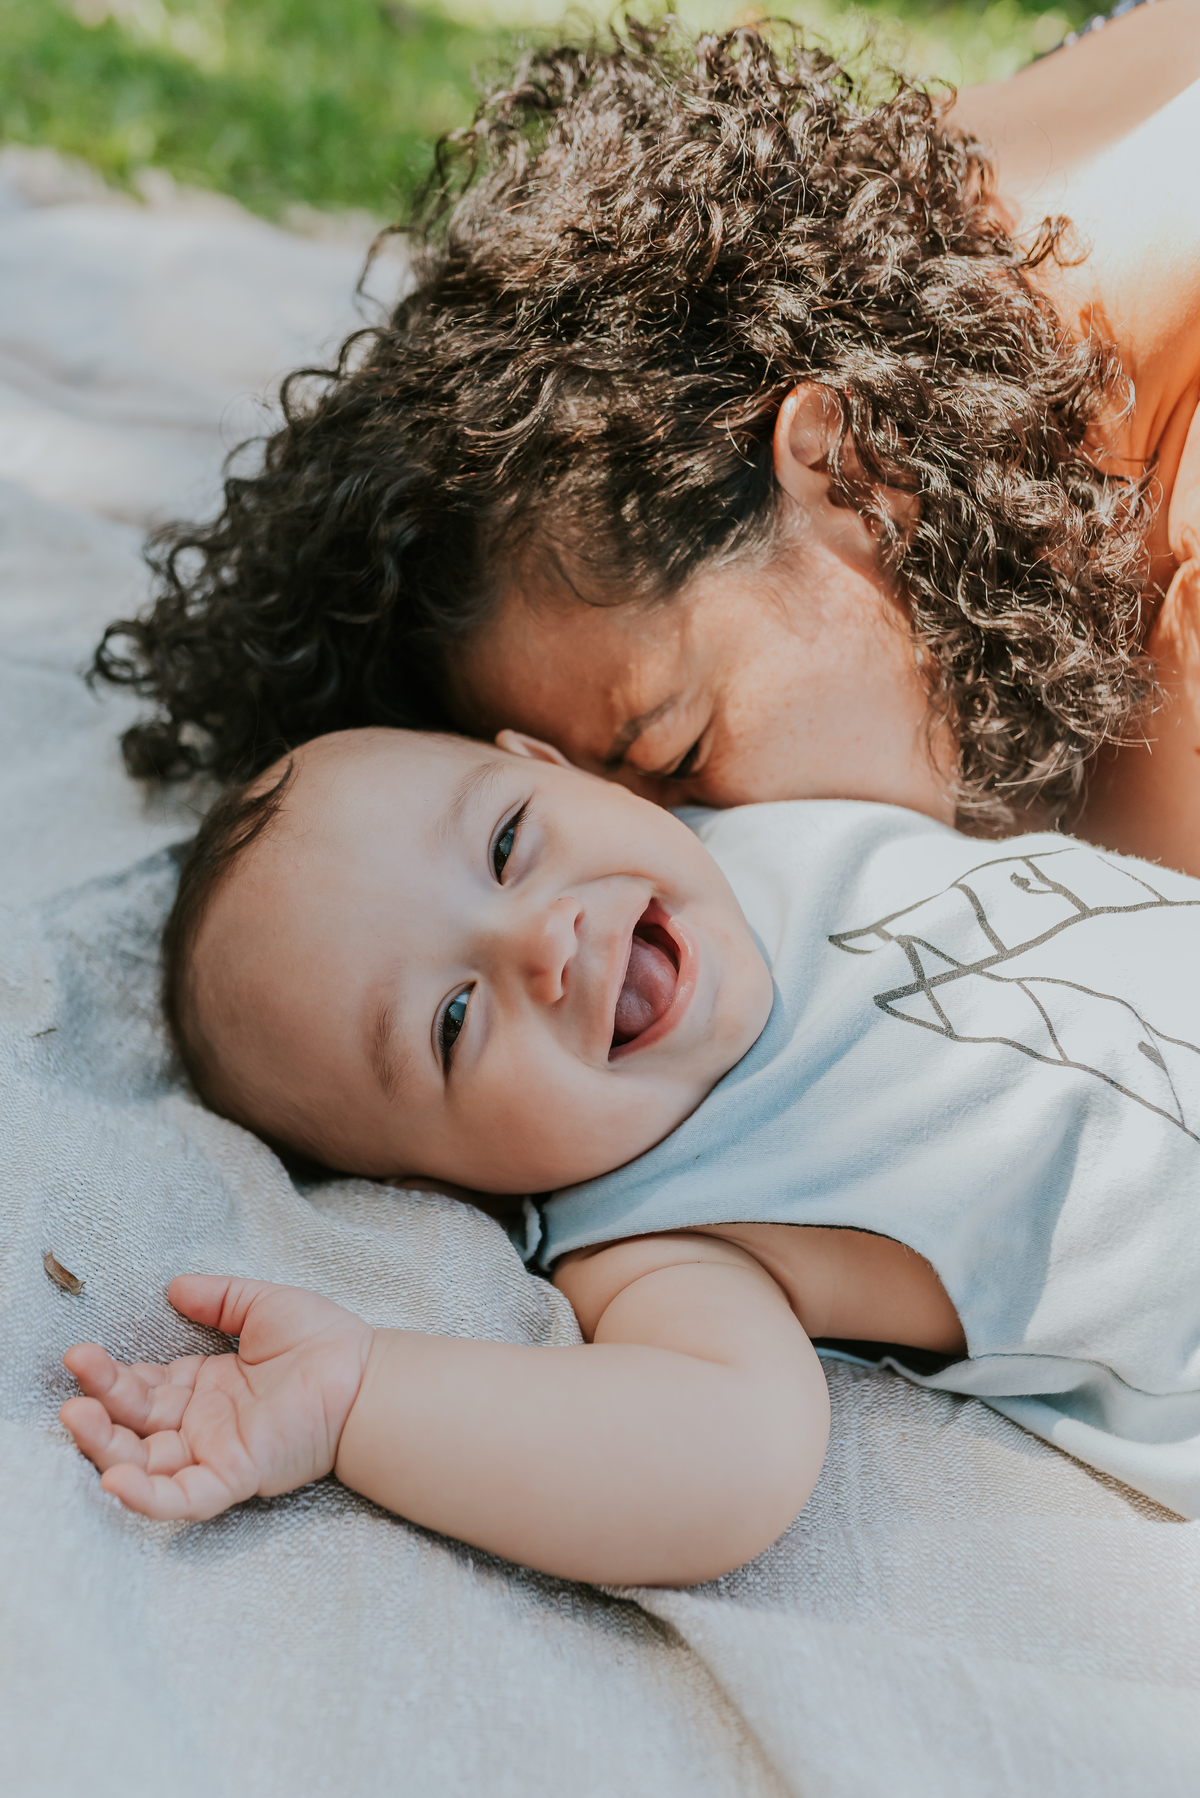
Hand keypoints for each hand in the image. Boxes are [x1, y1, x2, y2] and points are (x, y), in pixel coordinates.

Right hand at [60, 1276, 372, 1520]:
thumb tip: (174, 1286)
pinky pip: (185, 1497)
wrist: (369, 1374)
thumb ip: (218, 1299)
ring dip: (106, 1448)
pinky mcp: (236, 1474)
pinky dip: (148, 1496)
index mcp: (205, 1387)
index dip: (111, 1375)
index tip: (82, 1354)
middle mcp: (203, 1424)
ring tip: (76, 1419)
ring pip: (147, 1463)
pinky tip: (115, 1481)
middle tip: (73, 1385)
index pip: (144, 1386)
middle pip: (135, 1424)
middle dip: (99, 1407)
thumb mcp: (263, 1306)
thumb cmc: (325, 1341)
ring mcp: (216, 1452)